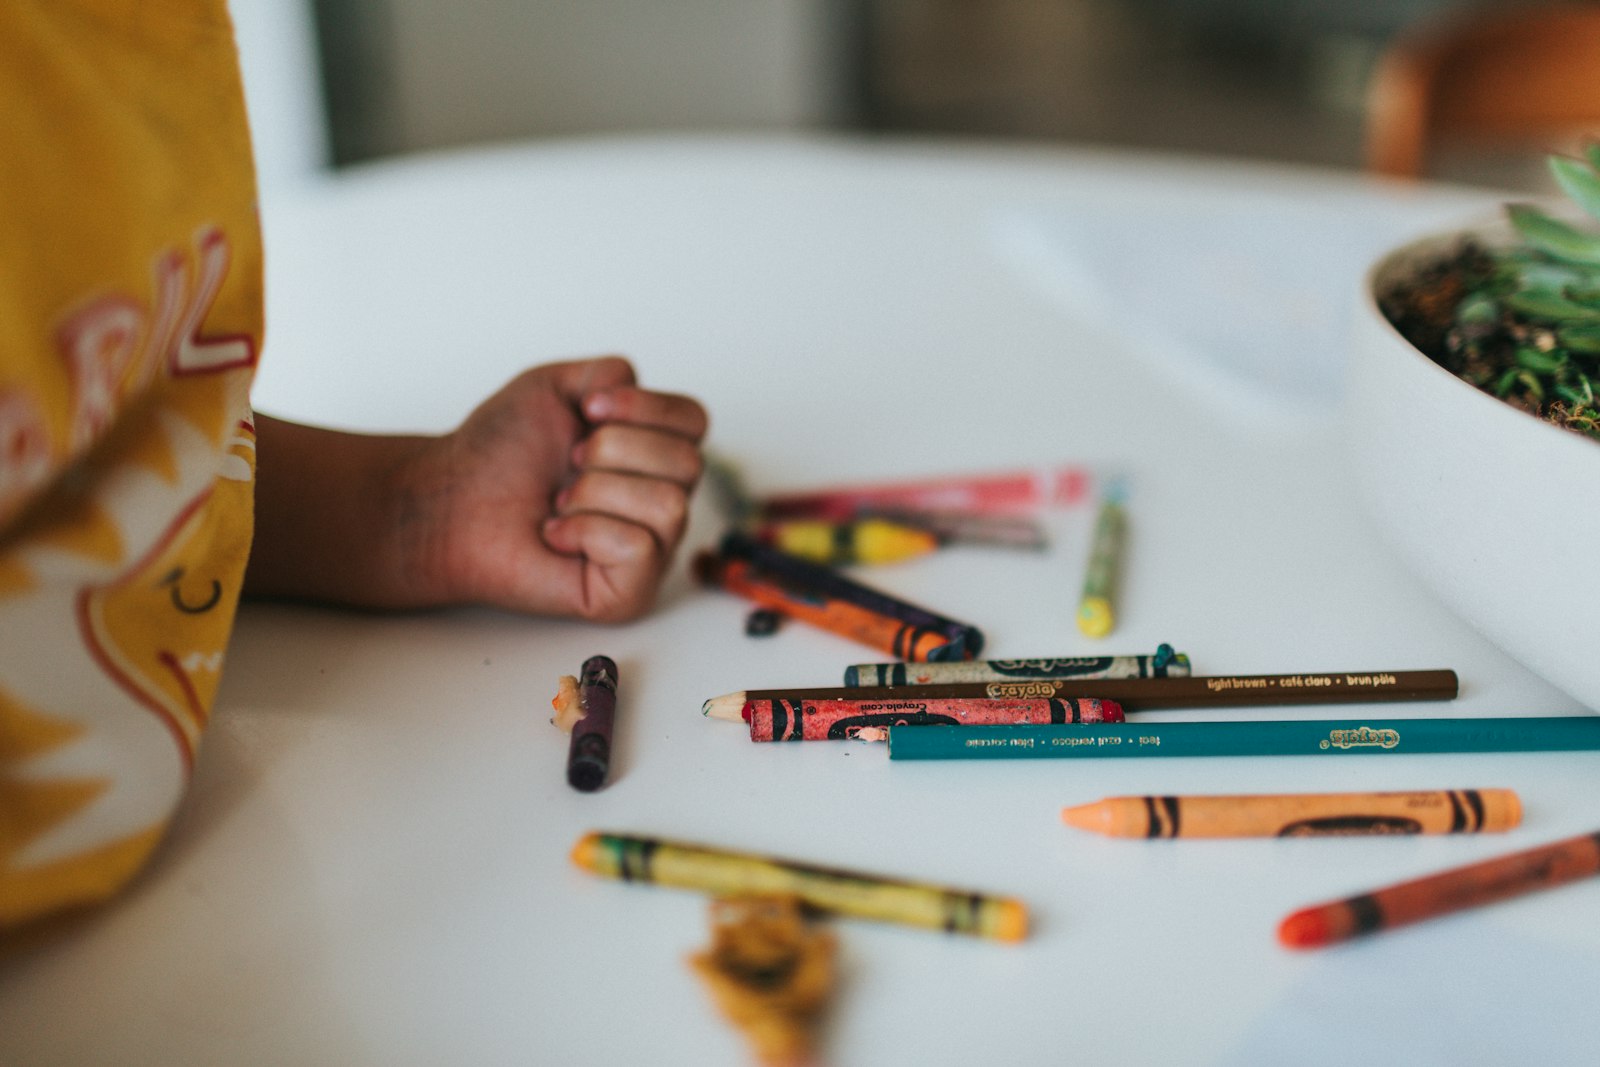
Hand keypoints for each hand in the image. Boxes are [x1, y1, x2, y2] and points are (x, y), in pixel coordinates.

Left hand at [421, 356, 706, 619]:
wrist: (453, 501)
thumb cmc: (499, 453)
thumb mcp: (555, 386)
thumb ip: (609, 373)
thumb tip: (634, 393)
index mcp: (652, 454)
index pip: (695, 420)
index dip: (646, 408)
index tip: (588, 412)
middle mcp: (661, 501)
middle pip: (688, 463)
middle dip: (613, 452)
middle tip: (568, 467)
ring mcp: (652, 551)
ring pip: (670, 506)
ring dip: (596, 493)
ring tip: (560, 504)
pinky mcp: (630, 592)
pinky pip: (639, 547)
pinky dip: (586, 532)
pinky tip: (557, 536)